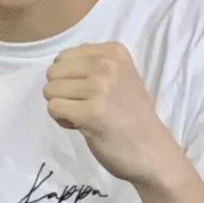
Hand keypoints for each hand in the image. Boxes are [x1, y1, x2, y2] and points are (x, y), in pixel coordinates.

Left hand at [41, 42, 179, 186]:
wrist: (153, 151)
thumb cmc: (131, 115)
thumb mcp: (119, 76)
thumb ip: (92, 65)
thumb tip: (57, 64)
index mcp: (114, 51)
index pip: (64, 56)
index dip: (70, 78)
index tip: (91, 94)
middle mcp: (107, 64)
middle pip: (54, 72)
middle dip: (62, 92)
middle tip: (86, 106)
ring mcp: (100, 88)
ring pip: (50, 90)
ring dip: (62, 107)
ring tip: (86, 116)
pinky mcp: (91, 112)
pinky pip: (53, 108)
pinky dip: (62, 120)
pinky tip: (82, 126)